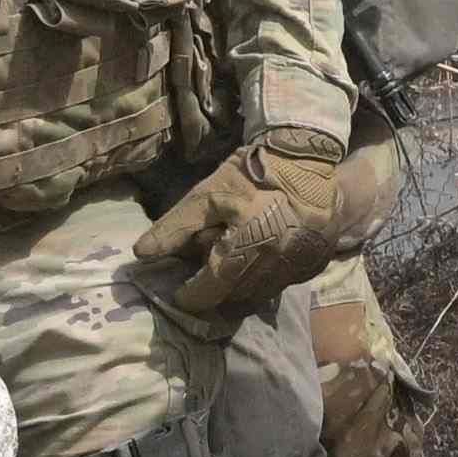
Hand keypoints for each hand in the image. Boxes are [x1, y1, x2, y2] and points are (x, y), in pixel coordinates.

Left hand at [128, 131, 382, 324]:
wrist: (311, 158)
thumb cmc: (252, 173)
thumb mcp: (206, 194)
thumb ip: (174, 227)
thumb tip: (142, 254)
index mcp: (245, 251)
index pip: (208, 294)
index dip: (189, 294)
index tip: (180, 289)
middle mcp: (274, 267)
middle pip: (234, 298)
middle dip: (216, 288)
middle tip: (208, 269)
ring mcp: (299, 268)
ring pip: (260, 295)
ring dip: (242, 286)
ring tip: (235, 262)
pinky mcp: (315, 264)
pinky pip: (283, 284)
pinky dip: (267, 277)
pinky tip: (263, 255)